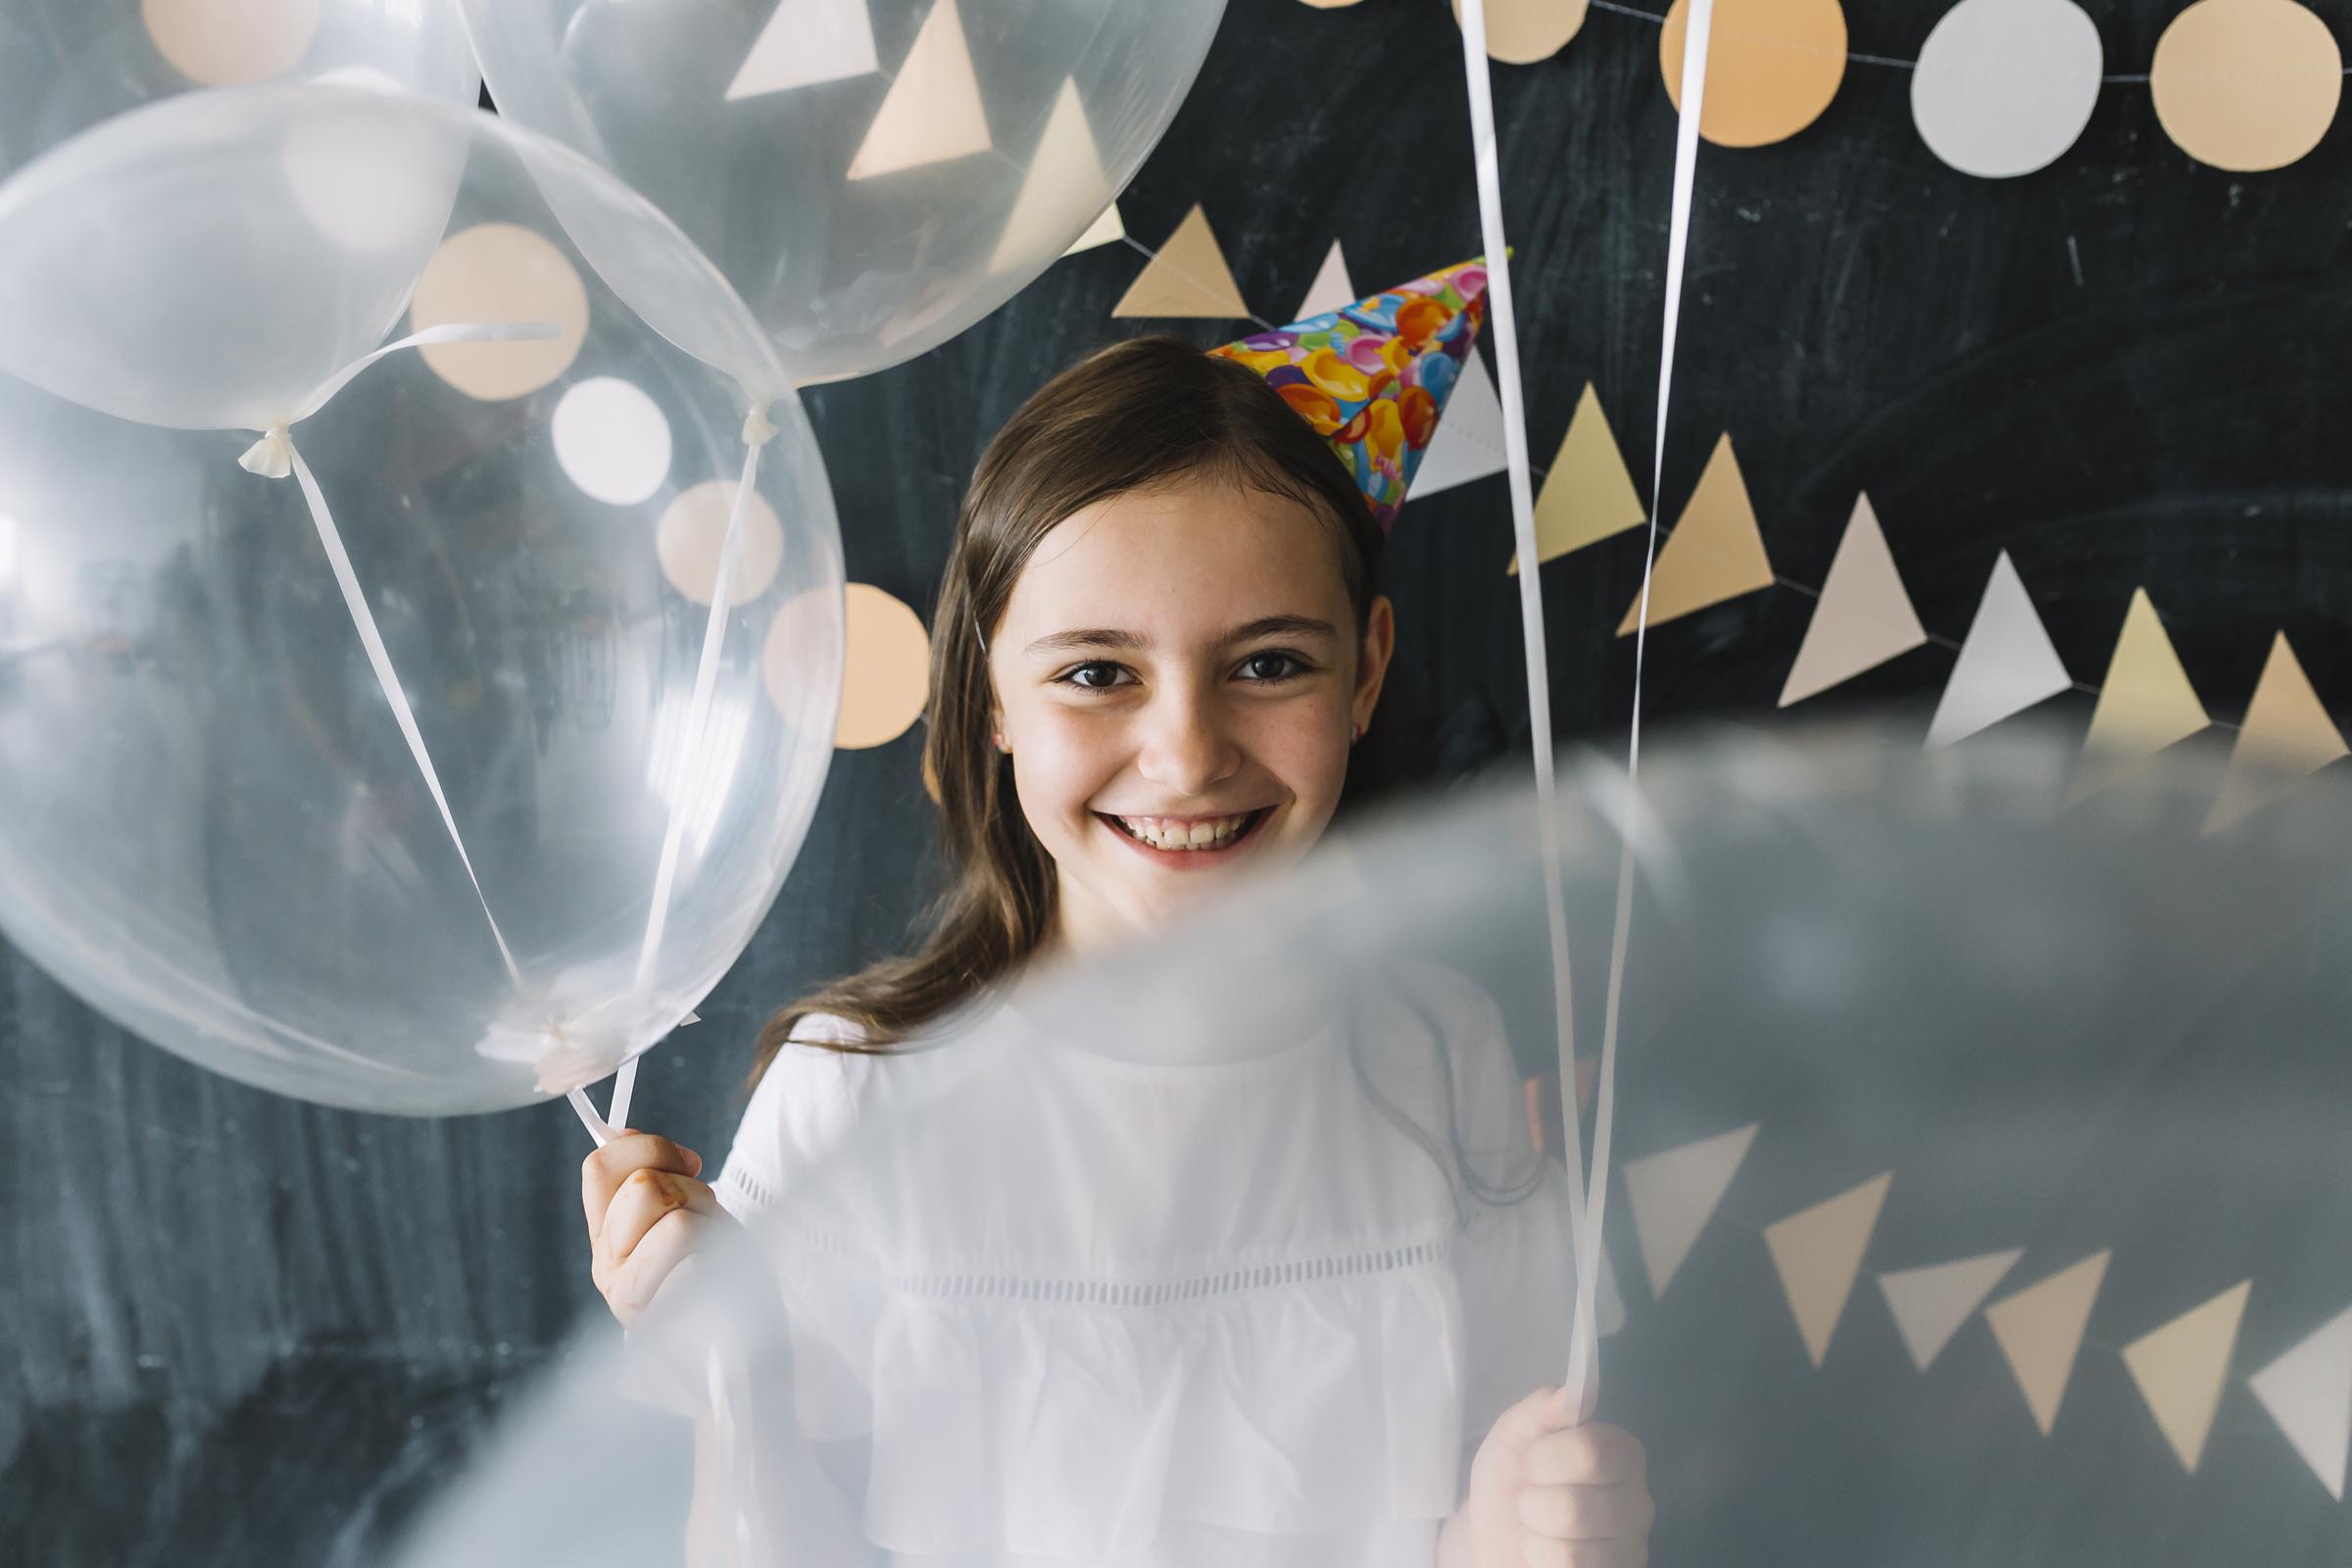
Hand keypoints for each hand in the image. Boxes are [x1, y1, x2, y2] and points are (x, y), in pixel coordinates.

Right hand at [581, 1130, 735, 1327]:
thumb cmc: (715, 1266)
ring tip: (714, 1250)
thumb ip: (651, 1175)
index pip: (599, 1167)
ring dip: (712, 1227)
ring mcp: (632, 1296)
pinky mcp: (665, 1322)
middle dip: (692, 1191)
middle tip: (704, 1220)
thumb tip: (623, 1133)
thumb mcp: (683, 1210)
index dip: (650, 1149)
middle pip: (645, 1187)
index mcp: (606, 1233)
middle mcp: (608, 1265)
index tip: (689, 1164)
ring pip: (678, 1223)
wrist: (739, 1338)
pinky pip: (696, 1269)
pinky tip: (717, 1280)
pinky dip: (717, 1265)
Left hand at [1443, 1387, 1652, 1567]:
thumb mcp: (1512, 1436)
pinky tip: (1547, 1550)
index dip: (1544, 1457)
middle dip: (1532, 1501)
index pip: (1590, 1451)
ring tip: (1538, 1525)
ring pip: (1570, 1545)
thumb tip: (1581, 1389)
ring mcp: (1632, 1546)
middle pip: (1574, 1505)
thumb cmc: (1511, 1480)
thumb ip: (1542, 1408)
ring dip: (1534, 1532)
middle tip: (1531, 1497)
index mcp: (1621, 1452)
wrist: (1497, 1536)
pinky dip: (1540, 1558)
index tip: (1530, 1460)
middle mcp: (1638, 1500)